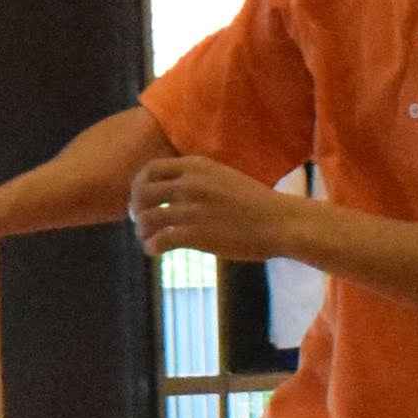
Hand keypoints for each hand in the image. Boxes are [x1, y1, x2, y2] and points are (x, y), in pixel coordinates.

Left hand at [128, 155, 297, 265]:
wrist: (280, 222)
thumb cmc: (255, 203)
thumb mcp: (222, 176)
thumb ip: (195, 178)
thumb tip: (169, 189)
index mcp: (195, 166)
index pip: (149, 170)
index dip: (138, 186)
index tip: (140, 199)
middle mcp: (189, 184)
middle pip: (141, 194)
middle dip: (136, 210)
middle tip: (141, 222)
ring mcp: (190, 209)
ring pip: (146, 219)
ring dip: (142, 232)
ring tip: (148, 239)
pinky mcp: (195, 235)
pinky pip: (158, 241)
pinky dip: (151, 247)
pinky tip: (156, 252)